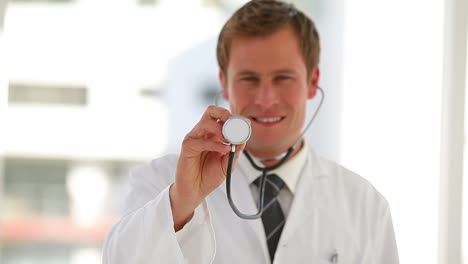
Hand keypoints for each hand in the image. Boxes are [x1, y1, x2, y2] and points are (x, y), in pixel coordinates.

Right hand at [170, 106, 245, 230]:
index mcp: (213, 134)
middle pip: (210, 111)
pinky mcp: (187, 148)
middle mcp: (202, 133)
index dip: (235, 118)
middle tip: (235, 123)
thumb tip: (244, 137)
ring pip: (205, 123)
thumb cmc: (209, 176)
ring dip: (220, 129)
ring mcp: (194, 138)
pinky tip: (224, 150)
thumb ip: (236, 150)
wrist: (196, 191)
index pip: (222, 117)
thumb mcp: (228, 163)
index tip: (246, 124)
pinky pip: (200, 141)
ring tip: (229, 141)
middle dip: (224, 113)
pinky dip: (215, 144)